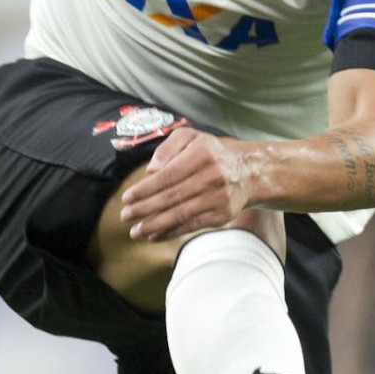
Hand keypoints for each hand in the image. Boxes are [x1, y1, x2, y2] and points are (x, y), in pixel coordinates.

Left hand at [119, 126, 254, 240]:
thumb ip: (168, 148)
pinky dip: (171, 232)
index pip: (167, 175)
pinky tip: (154, 235)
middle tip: (125, 215)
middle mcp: (211, 176)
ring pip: (180, 214)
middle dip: (144, 209)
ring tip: (135, 231)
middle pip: (171, 197)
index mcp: (201, 154)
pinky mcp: (221, 215)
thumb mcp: (191, 137)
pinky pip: (191, 225)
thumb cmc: (212, 152)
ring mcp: (218, 198)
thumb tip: (151, 170)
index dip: (145, 189)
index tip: (127, 197)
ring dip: (154, 225)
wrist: (249, 171)